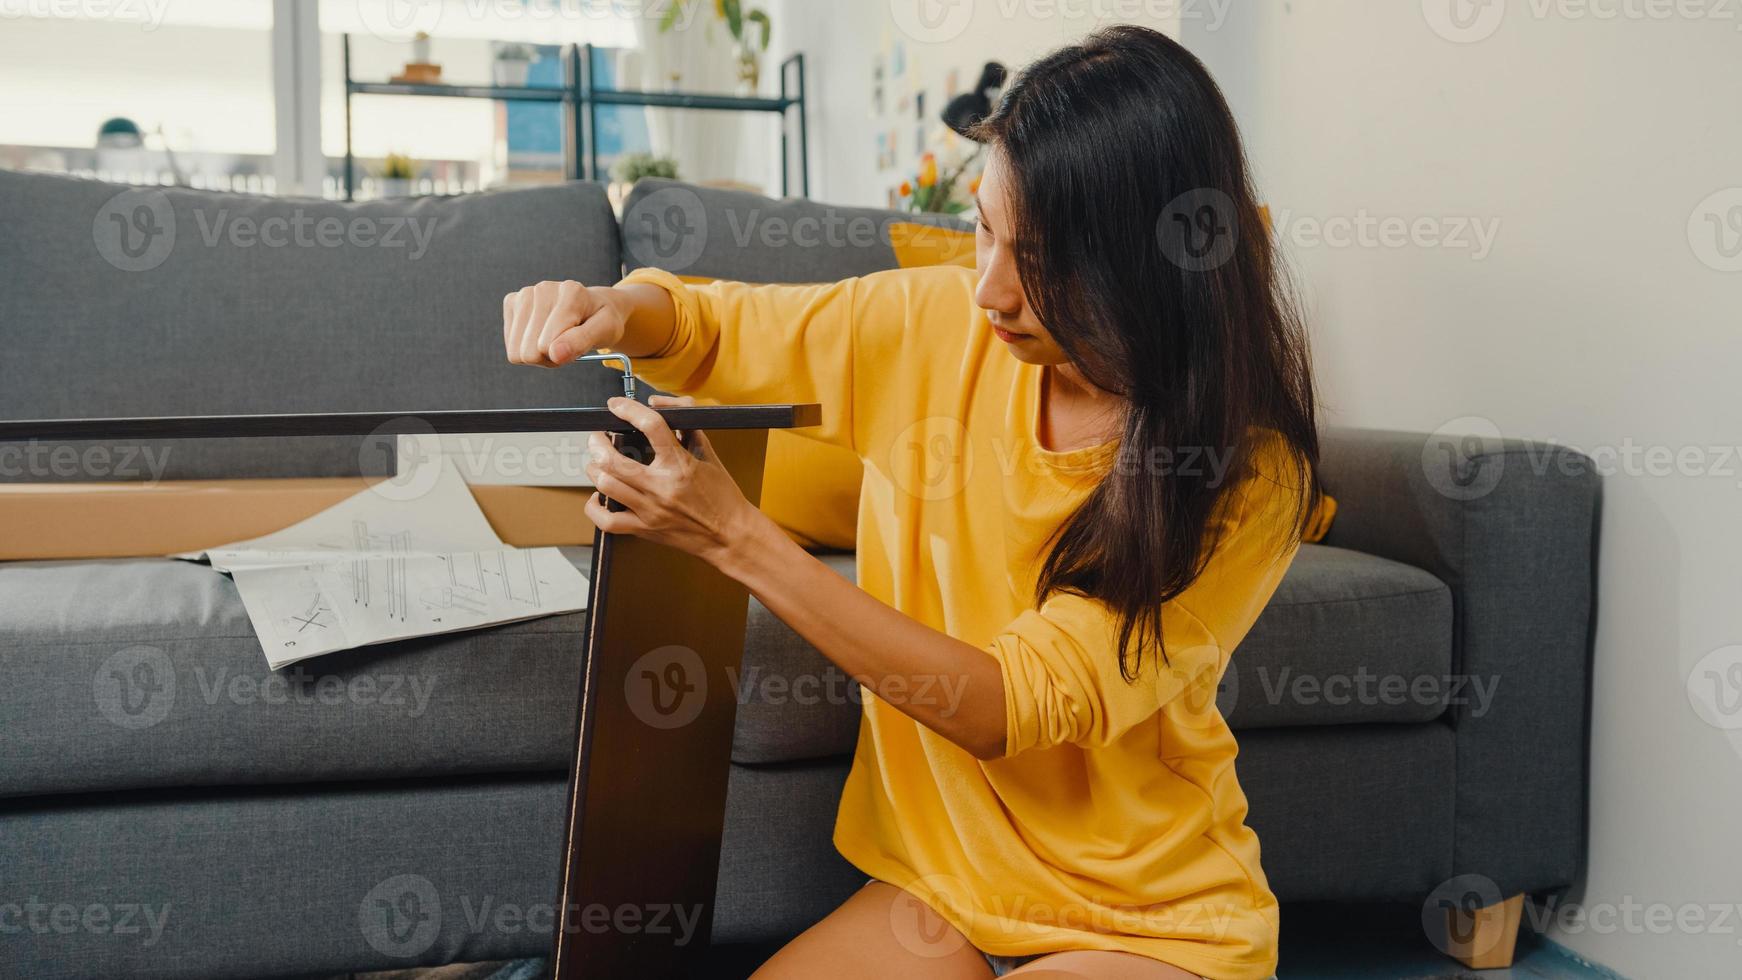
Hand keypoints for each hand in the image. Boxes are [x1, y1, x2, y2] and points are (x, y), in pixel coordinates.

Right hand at [502, 280, 629, 366]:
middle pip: (529, 352)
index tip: (578, 344)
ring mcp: (525, 294)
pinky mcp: (512, 301)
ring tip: (556, 339)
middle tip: (567, 344)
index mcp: (570, 293)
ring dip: (538, 354)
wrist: (593, 306)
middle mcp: (543, 289)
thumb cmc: (601, 320)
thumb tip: (555, 354)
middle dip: (549, 357)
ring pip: (517, 351)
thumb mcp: (605, 331)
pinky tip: (542, 334)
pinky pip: (510, 344)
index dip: (563, 356)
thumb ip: (582, 341)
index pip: (547, 346)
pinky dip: (525, 345)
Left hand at [584, 395, 769, 567]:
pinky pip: (607, 520)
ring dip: (595, 469)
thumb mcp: (708, 454)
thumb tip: (660, 404)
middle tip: (598, 438)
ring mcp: (650, 510)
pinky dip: (595, 507)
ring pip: (605, 485)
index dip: (629, 409)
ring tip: (598, 463)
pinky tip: (600, 496)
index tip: (617, 405)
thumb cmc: (721, 496)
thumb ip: (685, 426)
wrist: (730, 535)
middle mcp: (661, 487)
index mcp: (680, 465)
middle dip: (597, 443)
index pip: (651, 426)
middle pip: (612, 460)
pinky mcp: (644, 529)